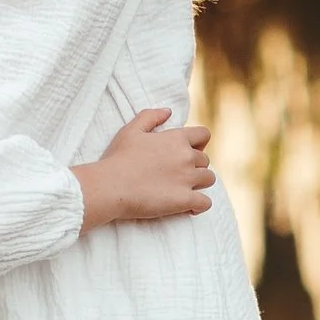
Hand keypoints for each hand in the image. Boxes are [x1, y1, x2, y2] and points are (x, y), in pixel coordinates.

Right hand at [74, 106, 214, 227]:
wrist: (111, 186)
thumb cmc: (118, 157)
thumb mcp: (131, 130)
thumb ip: (151, 116)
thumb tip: (168, 111)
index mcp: (176, 138)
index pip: (204, 135)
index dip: (199, 143)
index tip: (189, 151)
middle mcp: (186, 157)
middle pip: (205, 160)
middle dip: (195, 165)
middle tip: (179, 173)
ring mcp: (188, 179)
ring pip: (209, 179)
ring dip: (200, 183)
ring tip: (185, 189)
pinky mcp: (185, 200)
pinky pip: (205, 203)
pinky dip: (200, 205)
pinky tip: (189, 207)